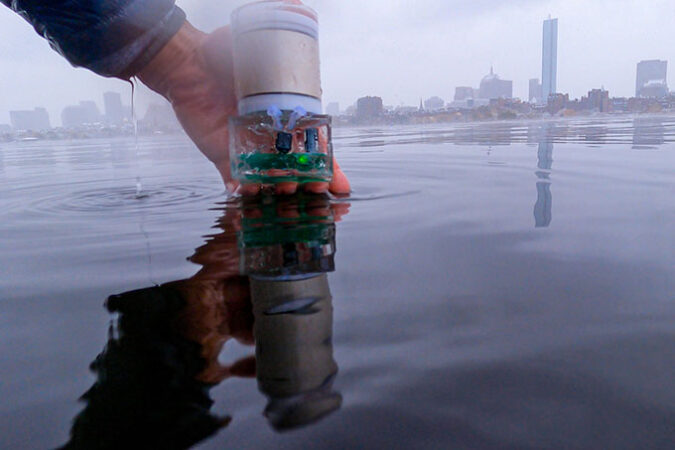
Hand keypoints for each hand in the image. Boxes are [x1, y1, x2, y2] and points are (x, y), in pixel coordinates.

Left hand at [138, 19, 349, 195]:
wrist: (188, 61)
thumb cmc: (225, 52)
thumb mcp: (259, 43)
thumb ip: (278, 28)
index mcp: (288, 113)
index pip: (315, 143)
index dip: (329, 163)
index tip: (338, 181)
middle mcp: (272, 134)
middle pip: (298, 166)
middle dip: (311, 182)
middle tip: (317, 191)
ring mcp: (249, 146)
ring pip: (272, 175)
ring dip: (282, 185)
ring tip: (288, 188)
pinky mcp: (224, 153)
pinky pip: (236, 177)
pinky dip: (242, 189)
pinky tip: (251, 197)